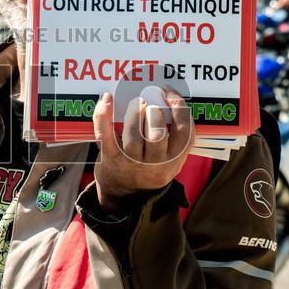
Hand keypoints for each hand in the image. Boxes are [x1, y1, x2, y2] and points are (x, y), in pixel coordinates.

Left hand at [92, 88, 194, 213]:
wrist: (125, 195)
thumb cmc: (150, 166)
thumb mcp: (170, 158)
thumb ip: (175, 135)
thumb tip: (169, 98)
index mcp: (175, 159)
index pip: (185, 131)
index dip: (179, 107)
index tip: (169, 93)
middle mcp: (155, 163)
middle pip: (158, 135)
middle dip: (155, 114)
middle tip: (150, 104)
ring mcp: (132, 163)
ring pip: (133, 136)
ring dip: (134, 112)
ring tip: (136, 103)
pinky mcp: (111, 159)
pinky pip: (106, 136)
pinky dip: (103, 116)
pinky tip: (107, 99)